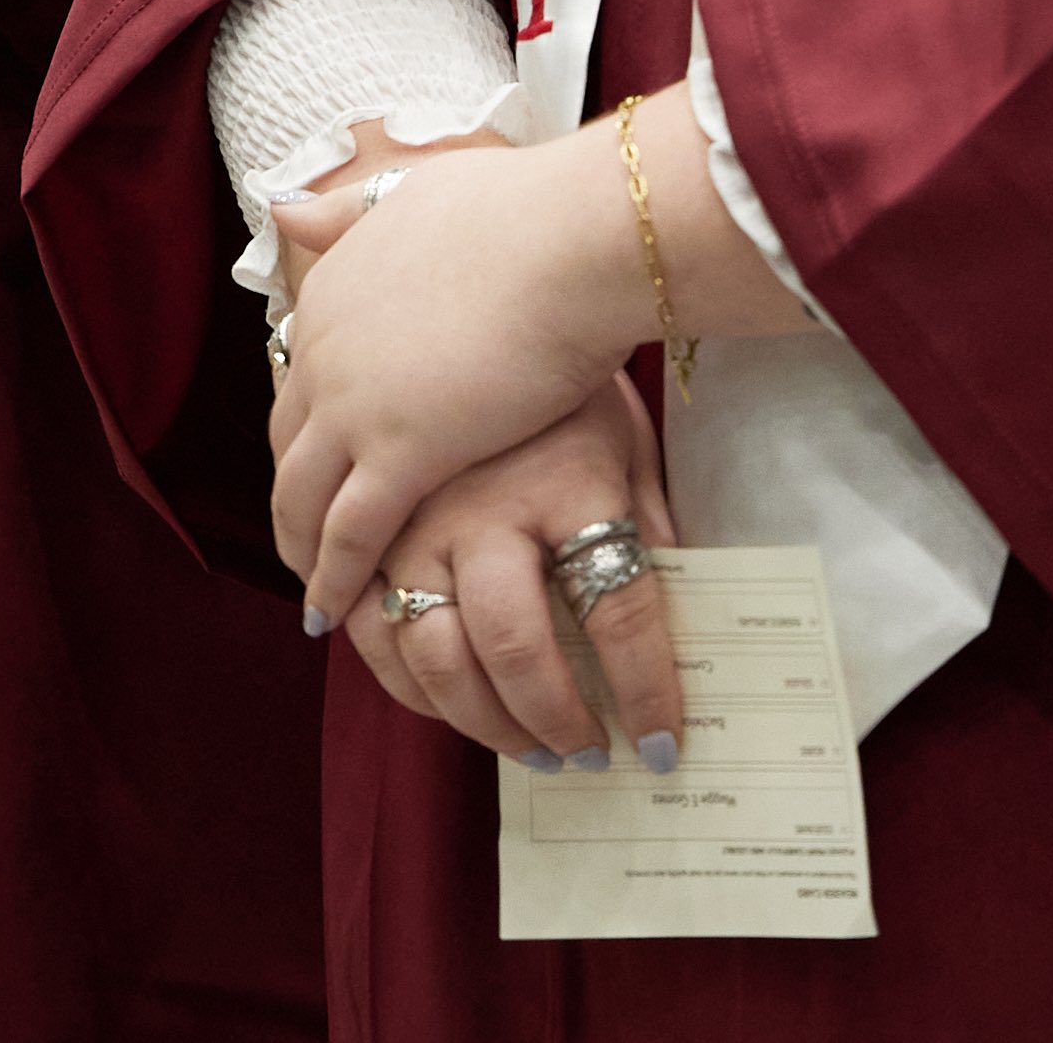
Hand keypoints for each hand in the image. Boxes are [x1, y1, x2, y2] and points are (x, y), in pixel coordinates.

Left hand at [262, 136, 652, 623]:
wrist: (570, 239)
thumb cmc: (527, 208)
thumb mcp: (420, 189)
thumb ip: (354, 209)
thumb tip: (286, 207)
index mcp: (335, 289)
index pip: (300, 374)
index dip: (306, 423)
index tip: (317, 458)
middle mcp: (324, 349)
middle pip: (288, 442)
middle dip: (292, 494)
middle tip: (303, 537)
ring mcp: (353, 406)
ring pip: (302, 499)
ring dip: (302, 550)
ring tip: (314, 593)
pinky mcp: (398, 456)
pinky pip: (348, 536)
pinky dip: (334, 579)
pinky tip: (333, 613)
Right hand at [316, 383, 688, 771]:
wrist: (479, 296)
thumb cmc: (566, 383)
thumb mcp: (627, 441)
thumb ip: (648, 522)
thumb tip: (683, 609)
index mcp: (570, 483)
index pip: (621, 609)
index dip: (647, 691)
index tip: (663, 747)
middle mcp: (487, 511)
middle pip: (521, 647)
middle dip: (556, 721)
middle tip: (585, 756)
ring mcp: (417, 522)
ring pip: (437, 657)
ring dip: (483, 722)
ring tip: (528, 750)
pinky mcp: (368, 528)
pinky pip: (372, 631)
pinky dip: (405, 685)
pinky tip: (446, 705)